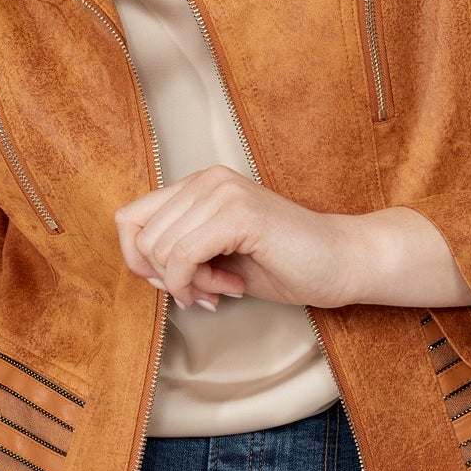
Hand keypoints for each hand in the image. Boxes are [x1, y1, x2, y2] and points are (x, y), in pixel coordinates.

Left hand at [114, 172, 470, 311]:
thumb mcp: (216, 255)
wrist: (342, 262)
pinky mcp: (238, 213)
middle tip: (208, 291)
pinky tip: (230, 290)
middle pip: (139, 238)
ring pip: (160, 250)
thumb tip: (140, 266)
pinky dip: (196, 285)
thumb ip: (177, 251)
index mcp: (198, 184)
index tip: (177, 283)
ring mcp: (222, 191)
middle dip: (167, 278)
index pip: (128, 219)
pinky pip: (183, 257)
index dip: (140, 261)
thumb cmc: (285, 263)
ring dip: (188, 284)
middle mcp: (206, 179)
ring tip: (225, 288)